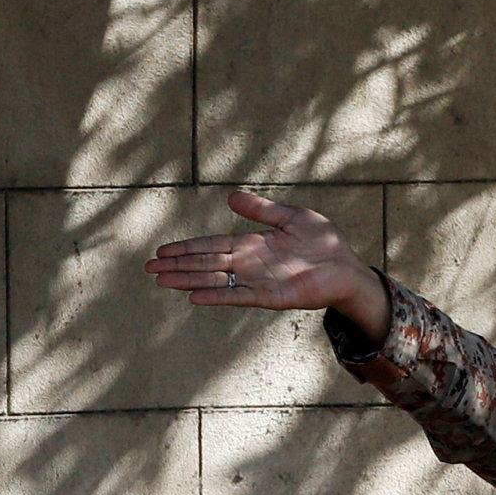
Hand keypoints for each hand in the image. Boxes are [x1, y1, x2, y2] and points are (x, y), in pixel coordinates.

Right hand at [148, 191, 387, 332]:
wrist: (347, 267)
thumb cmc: (324, 242)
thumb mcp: (291, 217)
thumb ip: (261, 210)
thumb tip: (230, 197)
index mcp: (251, 245)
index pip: (211, 247)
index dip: (186, 248)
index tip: (162, 251)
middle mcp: (249, 265)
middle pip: (205, 264)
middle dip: (177, 265)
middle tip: (148, 269)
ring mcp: (257, 282)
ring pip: (214, 281)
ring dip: (187, 281)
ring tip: (161, 281)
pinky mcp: (270, 297)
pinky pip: (237, 296)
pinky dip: (216, 296)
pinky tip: (194, 297)